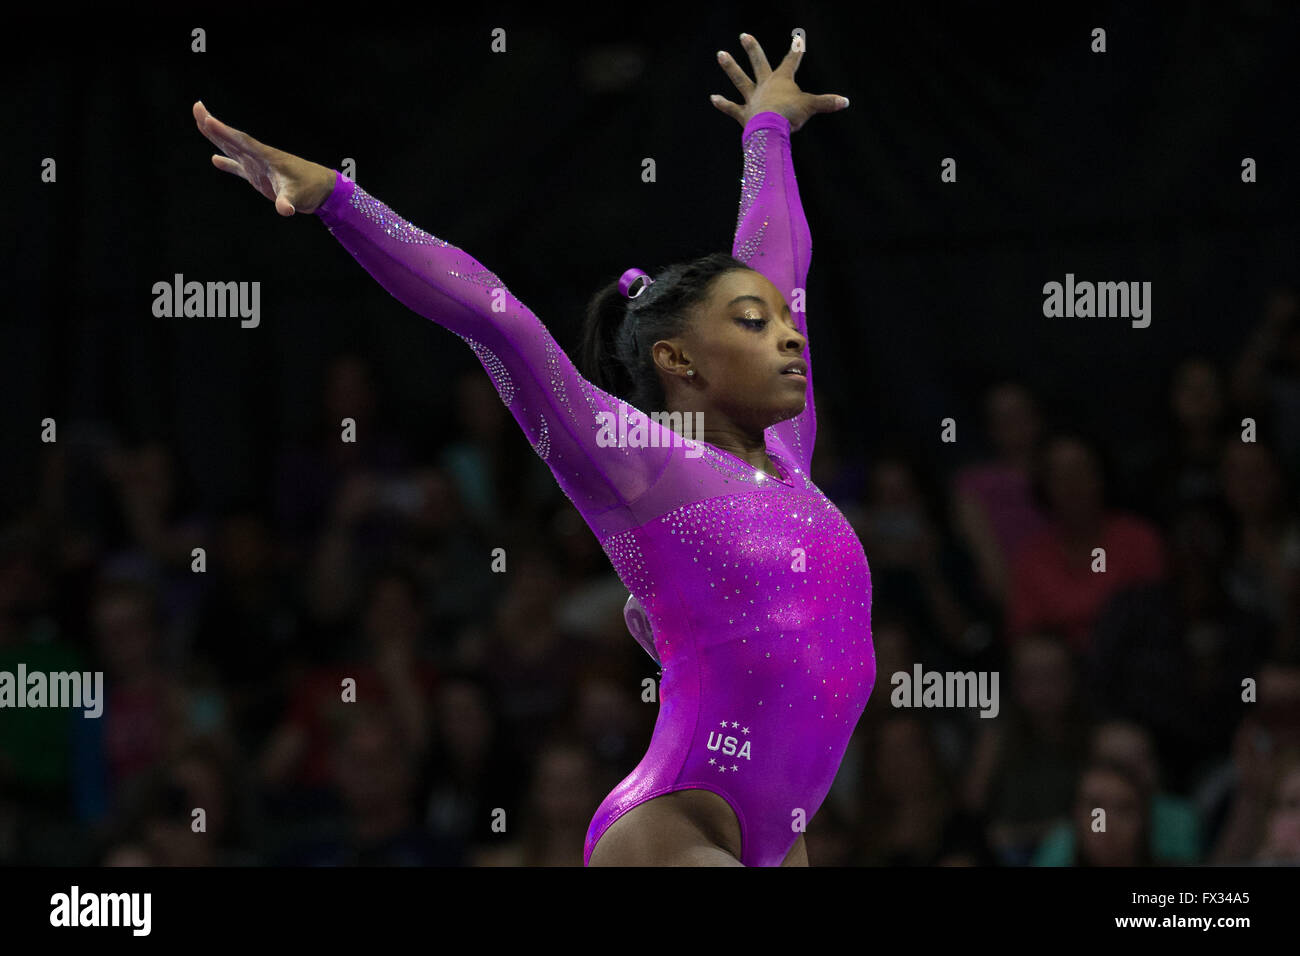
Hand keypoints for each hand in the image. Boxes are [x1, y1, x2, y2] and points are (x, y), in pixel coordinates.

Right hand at [192, 101, 334, 215]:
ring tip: (201, 123)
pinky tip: (215, 159)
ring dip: (217, 137)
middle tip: (196, 107)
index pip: (242, 142)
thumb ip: (288, 202)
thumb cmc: (311, 190)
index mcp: (267, 157)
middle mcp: (260, 158)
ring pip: (233, 149)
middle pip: (233, 139)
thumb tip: (285, 210)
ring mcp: (259, 166)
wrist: (323, 190)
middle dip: (214, 125)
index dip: (224, 132)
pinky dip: (227, 164)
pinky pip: (239, 167)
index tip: (208, 119)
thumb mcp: (299, 197)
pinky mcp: (260, 176)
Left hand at [711, 32, 848, 132]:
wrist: (770, 129)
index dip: (796, 50)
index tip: (798, 38)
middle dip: (752, 49)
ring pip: (740, 79)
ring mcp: (753, 98)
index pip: (791, 62)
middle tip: (743, 35)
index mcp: (782, 80)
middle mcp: (765, 85)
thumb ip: (826, 103)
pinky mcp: (744, 114)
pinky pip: (731, 108)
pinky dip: (723, 104)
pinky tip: (713, 98)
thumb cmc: (790, 115)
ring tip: (720, 54)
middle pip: (759, 63)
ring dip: (730, 67)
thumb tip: (845, 101)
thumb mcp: (811, 107)